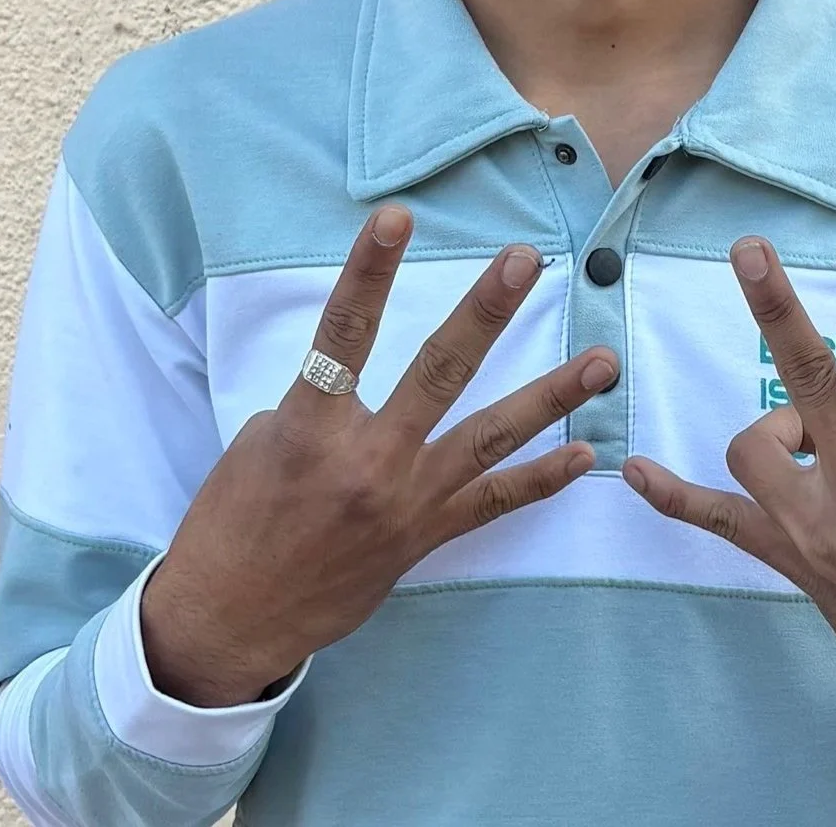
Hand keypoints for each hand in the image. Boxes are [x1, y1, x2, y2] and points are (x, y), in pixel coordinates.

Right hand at [140, 204, 616, 705]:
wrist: (231, 618)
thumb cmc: (233, 519)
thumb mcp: (259, 443)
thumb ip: (319, 403)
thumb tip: (362, 383)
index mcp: (310, 427)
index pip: (342, 333)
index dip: (368, 272)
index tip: (395, 217)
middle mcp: (367, 461)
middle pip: (438, 371)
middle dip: (486, 311)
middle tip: (524, 261)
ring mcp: (405, 501)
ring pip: (491, 437)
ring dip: (551, 396)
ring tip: (604, 361)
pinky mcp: (424, 537)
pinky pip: (493, 503)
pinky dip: (541, 479)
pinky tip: (584, 454)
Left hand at [621, 230, 835, 689]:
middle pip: (808, 381)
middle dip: (777, 308)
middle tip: (749, 252)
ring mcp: (822, 528)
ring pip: (754, 444)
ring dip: (774, 428)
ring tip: (805, 443)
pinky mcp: (793, 560)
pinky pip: (721, 523)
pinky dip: (675, 497)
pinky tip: (636, 469)